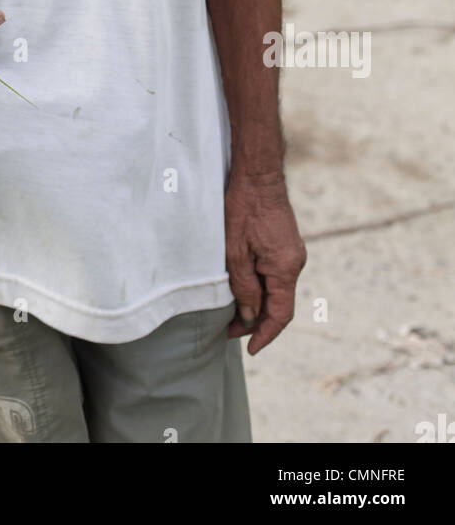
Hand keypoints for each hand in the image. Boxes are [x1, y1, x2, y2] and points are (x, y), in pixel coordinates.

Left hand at [224, 171, 306, 354]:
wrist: (258, 174)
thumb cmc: (243, 208)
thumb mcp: (235, 252)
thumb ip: (244, 288)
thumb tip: (250, 317)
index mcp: (285, 268)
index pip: (280, 315)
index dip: (265, 335)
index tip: (251, 350)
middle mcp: (295, 263)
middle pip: (279, 304)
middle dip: (256, 322)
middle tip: (229, 331)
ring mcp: (292, 253)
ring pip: (276, 290)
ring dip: (257, 304)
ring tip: (231, 313)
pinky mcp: (285, 244)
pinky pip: (275, 274)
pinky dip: (260, 287)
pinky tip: (242, 289)